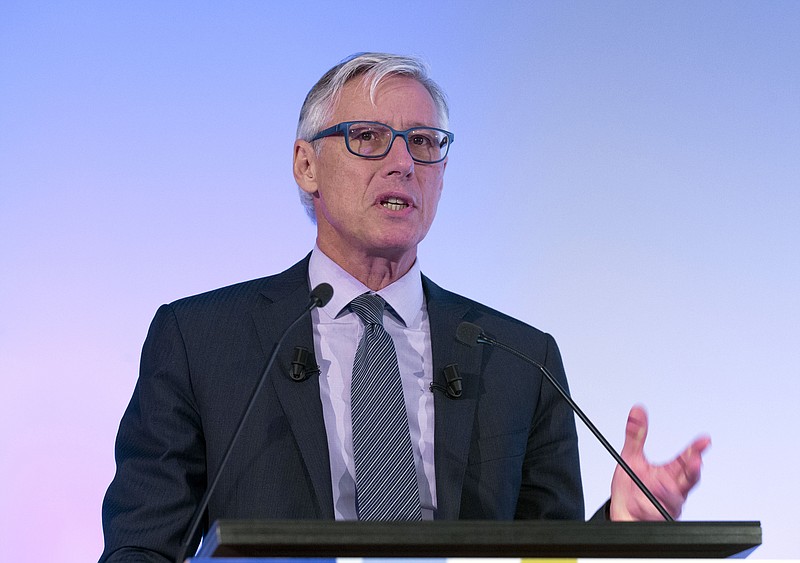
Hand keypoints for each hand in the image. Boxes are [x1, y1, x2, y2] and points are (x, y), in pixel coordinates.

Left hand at [609, 405, 710, 520]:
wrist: (622, 514)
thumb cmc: (630, 489)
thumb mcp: (630, 458)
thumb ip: (635, 436)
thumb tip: (637, 412)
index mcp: (669, 472)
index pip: (686, 458)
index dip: (696, 449)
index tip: (704, 440)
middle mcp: (673, 488)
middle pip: (689, 479)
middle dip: (693, 470)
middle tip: (695, 460)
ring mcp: (668, 504)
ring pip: (676, 499)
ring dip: (669, 491)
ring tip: (659, 483)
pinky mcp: (660, 517)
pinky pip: (662, 512)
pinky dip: (655, 506)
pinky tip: (647, 498)